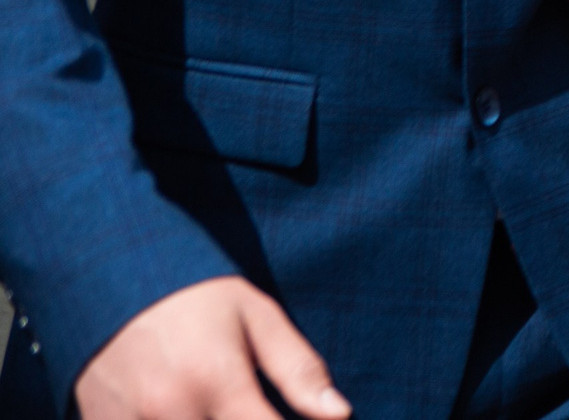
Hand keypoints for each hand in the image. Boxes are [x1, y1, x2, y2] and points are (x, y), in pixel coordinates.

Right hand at [75, 277, 349, 419]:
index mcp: (216, 380)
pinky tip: (181, 411)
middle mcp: (168, 410)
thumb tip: (341, 415)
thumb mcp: (257, 318)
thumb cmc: (196, 298)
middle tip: (248, 406)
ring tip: (218, 405)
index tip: (299, 419)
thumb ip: (299, 371)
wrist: (110, 280)